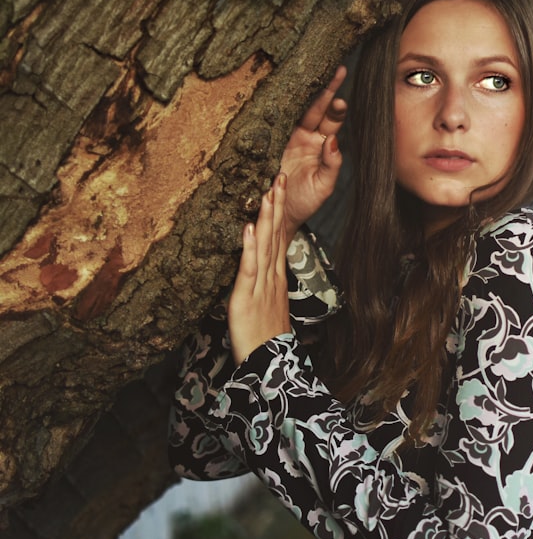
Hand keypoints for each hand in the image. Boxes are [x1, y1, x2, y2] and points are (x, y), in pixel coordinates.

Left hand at [229, 173, 291, 364]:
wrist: (268, 362)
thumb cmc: (265, 336)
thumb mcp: (267, 302)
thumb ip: (265, 281)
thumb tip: (260, 266)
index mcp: (276, 275)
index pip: (279, 236)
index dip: (280, 211)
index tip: (280, 187)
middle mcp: (271, 275)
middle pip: (276, 234)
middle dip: (278, 205)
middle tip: (280, 176)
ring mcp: (261, 285)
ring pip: (265, 245)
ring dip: (268, 217)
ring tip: (269, 191)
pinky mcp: (247, 296)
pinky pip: (250, 268)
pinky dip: (250, 247)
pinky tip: (251, 228)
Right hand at [279, 65, 348, 240]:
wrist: (276, 216)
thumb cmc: (303, 203)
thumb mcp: (322, 187)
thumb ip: (331, 165)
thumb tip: (334, 140)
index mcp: (322, 145)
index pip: (333, 120)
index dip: (337, 106)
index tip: (342, 97)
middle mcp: (305, 137)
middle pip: (317, 108)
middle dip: (326, 89)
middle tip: (336, 71)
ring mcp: (285, 137)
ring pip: (296, 109)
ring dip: (304, 92)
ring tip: (312, 72)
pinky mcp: (267, 141)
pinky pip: (272, 120)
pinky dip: (277, 104)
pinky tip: (281, 88)